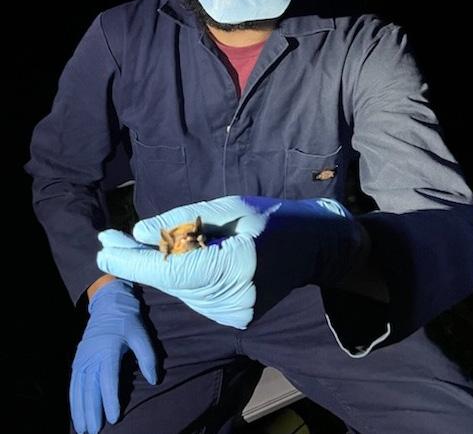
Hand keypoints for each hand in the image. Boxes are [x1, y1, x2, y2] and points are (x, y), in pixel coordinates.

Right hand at [70, 279, 156, 433]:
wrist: (109, 304)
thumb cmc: (128, 320)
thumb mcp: (142, 334)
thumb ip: (148, 357)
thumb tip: (154, 380)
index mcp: (108, 349)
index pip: (109, 379)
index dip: (110, 400)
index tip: (114, 418)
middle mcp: (92, 356)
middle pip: (90, 388)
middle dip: (92, 411)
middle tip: (95, 431)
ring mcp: (83, 358)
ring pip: (79, 389)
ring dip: (80, 409)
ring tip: (84, 428)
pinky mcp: (78, 359)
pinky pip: (73, 383)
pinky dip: (73, 400)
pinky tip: (76, 412)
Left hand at [97, 196, 366, 327]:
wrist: (316, 247)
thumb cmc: (274, 217)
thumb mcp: (230, 207)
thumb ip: (183, 222)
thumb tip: (139, 233)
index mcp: (236, 266)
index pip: (172, 270)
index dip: (132, 262)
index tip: (102, 249)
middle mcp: (233, 299)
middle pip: (170, 282)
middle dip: (136, 261)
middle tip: (108, 239)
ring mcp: (235, 314)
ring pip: (180, 290)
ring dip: (158, 268)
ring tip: (139, 244)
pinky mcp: (235, 319)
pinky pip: (195, 295)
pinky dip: (180, 276)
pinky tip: (179, 256)